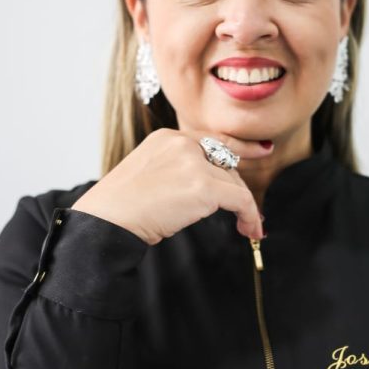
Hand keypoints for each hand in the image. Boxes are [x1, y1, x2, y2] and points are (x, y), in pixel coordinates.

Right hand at [70, 127, 270, 244]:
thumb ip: (174, 170)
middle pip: (226, 164)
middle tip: (248, 214)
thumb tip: (204, 191)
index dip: (240, 147)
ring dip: (245, 208)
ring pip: (234, 184)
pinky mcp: (204, 187)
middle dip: (238, 189)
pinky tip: (249, 230)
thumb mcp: (146, 175)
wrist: (107, 221)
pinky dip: (250, 216)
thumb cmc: (119, 208)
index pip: (212, 139)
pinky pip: (240, 200)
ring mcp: (193, 163)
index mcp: (167, 138)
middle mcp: (182, 144)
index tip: (261, 150)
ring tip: (248, 228)